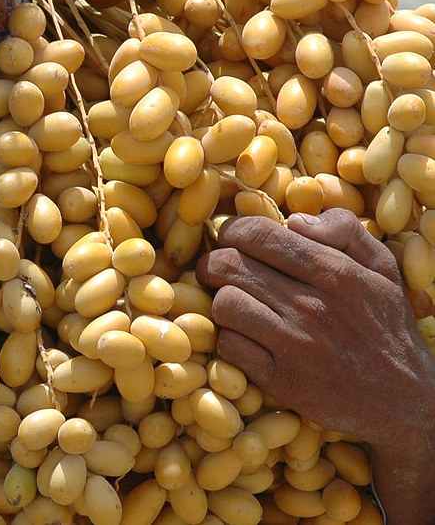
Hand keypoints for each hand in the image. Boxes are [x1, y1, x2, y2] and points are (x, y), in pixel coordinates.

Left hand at [197, 208, 434, 523]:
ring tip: (233, 302)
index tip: (232, 239)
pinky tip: (243, 337)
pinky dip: (228, 339)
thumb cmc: (386, 326)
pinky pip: (229, 346)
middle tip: (218, 269)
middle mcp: (312, 306)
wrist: (406, 401)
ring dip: (220, 301)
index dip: (233, 231)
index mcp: (335, 272)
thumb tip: (295, 219)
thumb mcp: (382, 267)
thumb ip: (344, 229)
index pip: (258, 234)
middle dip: (213, 262)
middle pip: (228, 265)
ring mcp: (295, 345)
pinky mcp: (281, 380)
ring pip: (224, 304)